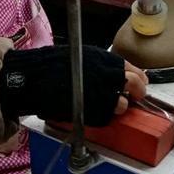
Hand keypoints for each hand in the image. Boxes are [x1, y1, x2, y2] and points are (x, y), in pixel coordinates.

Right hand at [0, 45, 147, 125]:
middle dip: (137, 92)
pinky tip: (93, 110)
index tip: (140, 83)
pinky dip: (102, 116)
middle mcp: (107, 76)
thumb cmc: (52, 65)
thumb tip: (119, 74)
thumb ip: (104, 64)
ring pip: (121, 105)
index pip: (134, 70)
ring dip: (118, 105)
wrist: (33, 79)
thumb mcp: (83, 55)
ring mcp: (101, 96)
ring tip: (108, 104)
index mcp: (105, 59)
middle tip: (134, 96)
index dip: (139, 78)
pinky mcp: (92, 113)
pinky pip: (105, 117)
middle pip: (135, 86)